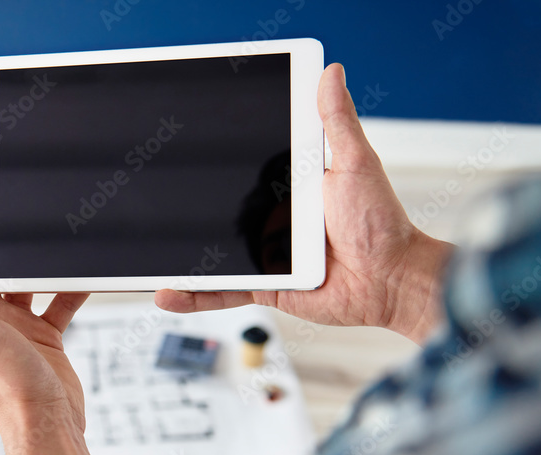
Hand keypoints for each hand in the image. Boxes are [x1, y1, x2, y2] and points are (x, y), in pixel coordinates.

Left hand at [0, 203, 89, 436]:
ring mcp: (18, 329)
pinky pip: (58, 303)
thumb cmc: (8, 385)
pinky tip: (85, 276)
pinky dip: (71, 288)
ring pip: (26, 284)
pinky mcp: (45, 337)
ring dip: (37, 264)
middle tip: (10, 213)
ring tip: (50, 239)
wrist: (46, 423)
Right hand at [155, 63, 451, 344]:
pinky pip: (223, 291)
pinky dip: (195, 295)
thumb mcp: (355, 163)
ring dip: (180, 256)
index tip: (187, 151)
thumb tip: (330, 73)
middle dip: (188, 210)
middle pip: (220, 213)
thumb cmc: (381, 223)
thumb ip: (335, 123)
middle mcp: (273, 219)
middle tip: (154, 200)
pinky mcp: (264, 286)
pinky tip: (169, 292)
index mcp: (290, 187)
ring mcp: (266, 255)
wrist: (390, 281)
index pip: (245, 171)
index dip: (217, 164)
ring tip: (150, 253)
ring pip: (214, 254)